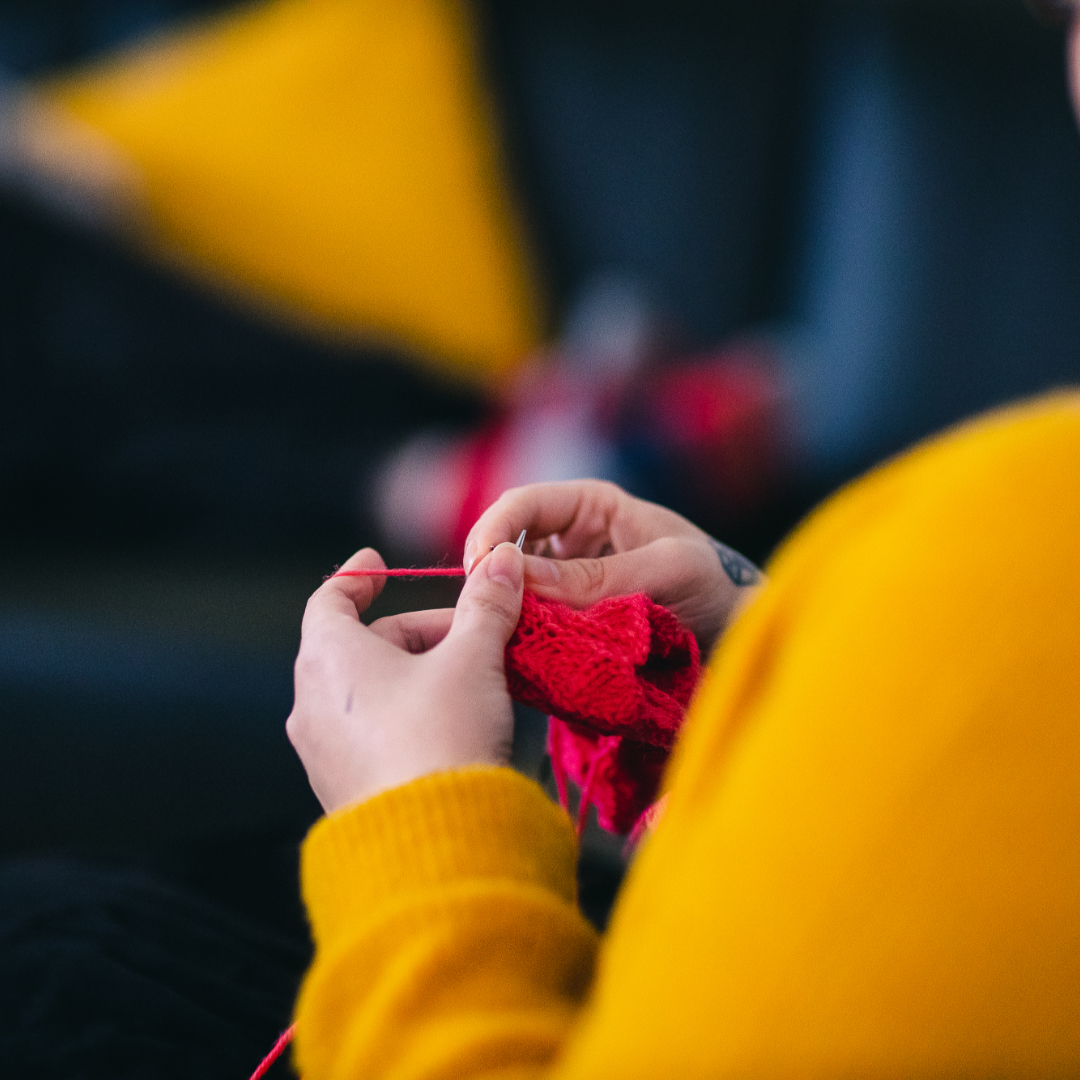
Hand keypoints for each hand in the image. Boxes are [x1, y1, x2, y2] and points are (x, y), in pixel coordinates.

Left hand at [286, 543, 523, 813]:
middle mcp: (310, 702)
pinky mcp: (343, 789)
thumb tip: (500, 560)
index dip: (357, 576)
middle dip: (419, 632)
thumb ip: (486, 604)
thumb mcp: (473, 659)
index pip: (329, 599)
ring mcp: (322, 751)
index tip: (379, 562)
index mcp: (328, 658)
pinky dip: (405, 714)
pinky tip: (452, 725)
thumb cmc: (443, 735)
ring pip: (368, 691)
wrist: (434, 844)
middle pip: (361, 646)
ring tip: (470, 680)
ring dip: (415, 674)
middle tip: (472, 633)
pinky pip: (369, 732)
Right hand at [463, 480, 762, 652]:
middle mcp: (572, 541)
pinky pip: (534, 626)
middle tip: (481, 613)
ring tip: (496, 638)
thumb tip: (519, 577)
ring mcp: (569, 585)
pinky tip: (519, 656)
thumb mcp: (667, 571)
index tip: (480, 572)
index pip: (522, 505)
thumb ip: (596, 575)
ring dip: (505, 612)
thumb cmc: (717, 587)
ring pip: (515, 591)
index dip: (493, 532)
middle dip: (491, 577)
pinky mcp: (570, 625)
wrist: (743, 639)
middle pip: (507, 549)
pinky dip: (523, 639)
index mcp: (592, 506)